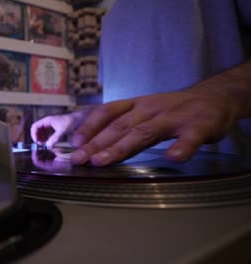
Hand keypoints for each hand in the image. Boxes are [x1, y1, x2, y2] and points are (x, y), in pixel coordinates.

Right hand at [30, 114, 76, 146]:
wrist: (78, 119)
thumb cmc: (70, 122)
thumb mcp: (62, 130)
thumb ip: (55, 138)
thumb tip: (48, 146)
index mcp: (47, 120)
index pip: (35, 126)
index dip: (33, 134)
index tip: (36, 141)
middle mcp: (47, 122)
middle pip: (37, 130)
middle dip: (37, 137)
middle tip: (40, 145)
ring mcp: (50, 125)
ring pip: (41, 132)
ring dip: (41, 139)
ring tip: (44, 145)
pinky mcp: (53, 128)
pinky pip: (46, 134)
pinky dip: (46, 139)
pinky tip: (49, 143)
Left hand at [70, 90, 240, 165]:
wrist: (215, 97)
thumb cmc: (173, 109)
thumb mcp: (144, 110)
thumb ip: (124, 125)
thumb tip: (93, 143)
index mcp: (136, 105)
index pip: (107, 113)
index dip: (90, 127)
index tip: (74, 142)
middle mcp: (150, 109)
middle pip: (119, 127)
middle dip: (96, 144)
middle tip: (79, 159)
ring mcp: (174, 117)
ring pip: (144, 132)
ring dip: (121, 147)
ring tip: (103, 161)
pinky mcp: (199, 126)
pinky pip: (189, 138)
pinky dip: (181, 147)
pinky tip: (173, 158)